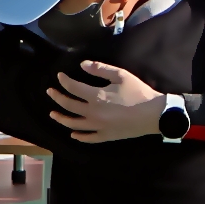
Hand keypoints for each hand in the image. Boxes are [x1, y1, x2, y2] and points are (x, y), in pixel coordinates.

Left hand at [50, 61, 169, 141]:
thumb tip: (82, 65)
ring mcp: (98, 127)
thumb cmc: (138, 92)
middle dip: (57, 98)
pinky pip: (89, 138)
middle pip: (69, 106)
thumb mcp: (121, 75)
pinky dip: (79, 137)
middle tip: (50, 92)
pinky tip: (73, 134)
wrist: (154, 114)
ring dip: (61, 119)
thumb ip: (100, 69)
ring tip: (53, 114)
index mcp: (96, 96)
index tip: (59, 76)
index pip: (73, 88)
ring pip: (74, 124)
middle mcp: (93, 113)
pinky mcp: (106, 136)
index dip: (64, 81)